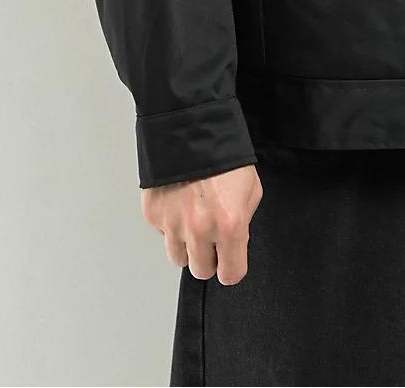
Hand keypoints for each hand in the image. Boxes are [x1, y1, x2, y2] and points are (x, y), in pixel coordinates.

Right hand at [141, 164, 262, 285]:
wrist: (192, 129)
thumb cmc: (226, 156)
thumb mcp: (251, 189)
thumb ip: (244, 220)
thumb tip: (235, 240)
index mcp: (230, 225)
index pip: (230, 274)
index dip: (232, 267)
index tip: (230, 261)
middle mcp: (199, 230)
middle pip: (201, 270)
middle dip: (209, 257)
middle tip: (212, 237)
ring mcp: (173, 224)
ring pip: (178, 257)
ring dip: (187, 245)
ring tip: (195, 219)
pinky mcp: (153, 215)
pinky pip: (163, 233)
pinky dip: (171, 224)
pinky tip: (180, 202)